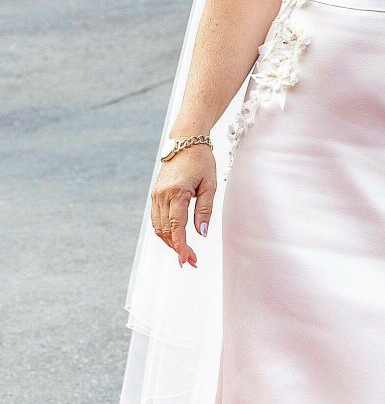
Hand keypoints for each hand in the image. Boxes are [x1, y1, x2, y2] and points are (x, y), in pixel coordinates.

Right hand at [150, 144, 217, 267]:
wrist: (185, 142)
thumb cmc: (201, 161)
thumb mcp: (210, 185)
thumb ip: (205, 210)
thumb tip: (202, 233)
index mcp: (177, 192)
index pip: (177, 226)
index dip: (181, 246)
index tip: (186, 260)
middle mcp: (162, 195)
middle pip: (166, 230)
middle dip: (178, 248)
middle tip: (193, 261)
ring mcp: (156, 196)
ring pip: (159, 227)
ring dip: (170, 242)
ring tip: (186, 253)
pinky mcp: (155, 195)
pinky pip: (157, 219)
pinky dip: (165, 232)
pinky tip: (177, 238)